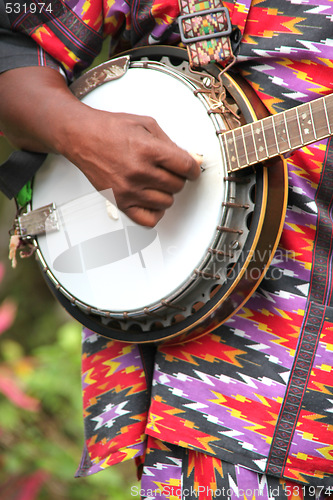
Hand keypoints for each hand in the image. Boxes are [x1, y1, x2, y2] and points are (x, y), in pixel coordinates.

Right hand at [0, 67, 200, 225]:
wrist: (81, 137)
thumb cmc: (111, 129)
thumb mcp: (146, 125)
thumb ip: (172, 144)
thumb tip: (193, 159)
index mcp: (148, 150)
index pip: (186, 167)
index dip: (194, 168)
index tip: (192, 169)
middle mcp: (138, 172)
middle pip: (177, 185)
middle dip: (178, 177)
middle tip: (169, 170)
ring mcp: (129, 190)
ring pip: (166, 202)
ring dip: (166, 193)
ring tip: (157, 182)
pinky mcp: (120, 202)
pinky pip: (148, 220)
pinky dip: (155, 212)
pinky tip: (152, 199)